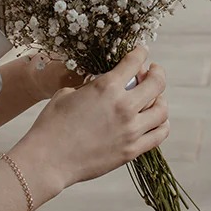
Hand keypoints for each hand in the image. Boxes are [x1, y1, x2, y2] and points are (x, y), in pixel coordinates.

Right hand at [14, 45, 168, 193]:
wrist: (48, 159)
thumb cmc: (52, 124)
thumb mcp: (67, 94)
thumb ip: (90, 87)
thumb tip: (100, 86)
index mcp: (106, 87)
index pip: (133, 62)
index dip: (140, 53)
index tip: (141, 52)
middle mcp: (124, 106)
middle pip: (156, 84)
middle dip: (156, 72)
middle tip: (153, 71)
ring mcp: (131, 130)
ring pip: (162, 110)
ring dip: (161, 99)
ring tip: (155, 97)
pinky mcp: (132, 150)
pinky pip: (159, 135)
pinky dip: (162, 124)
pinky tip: (156, 120)